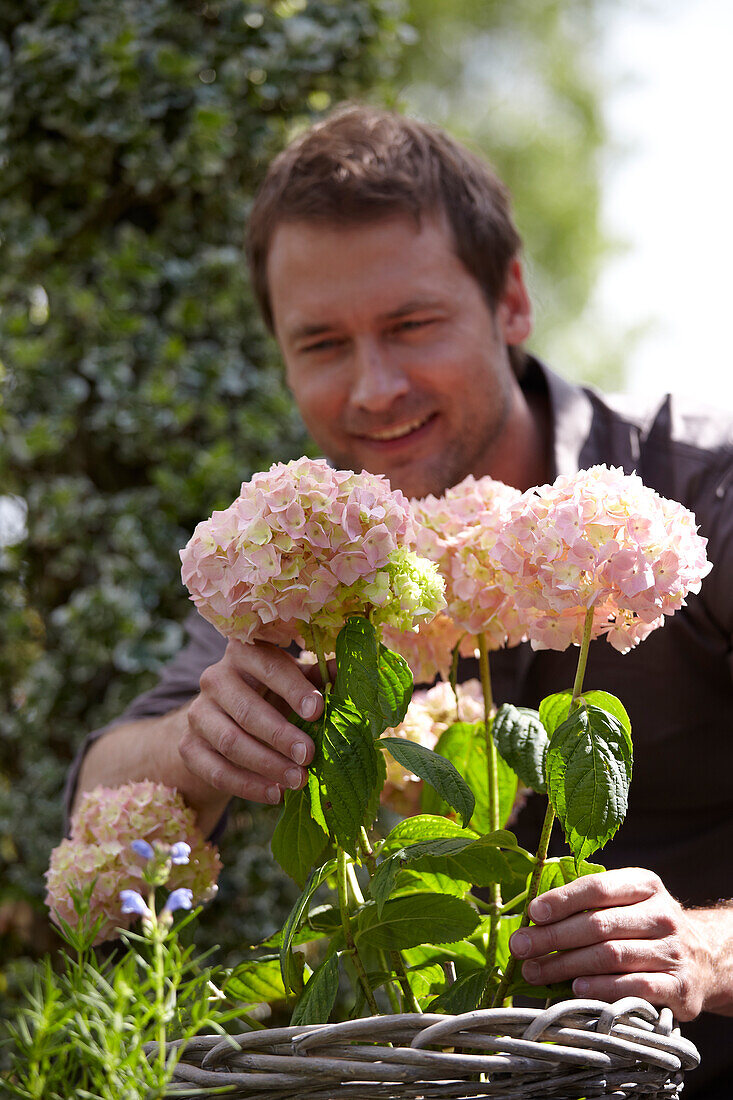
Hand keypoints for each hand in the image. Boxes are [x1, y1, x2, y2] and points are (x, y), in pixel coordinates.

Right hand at [179, 639, 325, 806]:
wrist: (220, 721)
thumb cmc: (269, 694)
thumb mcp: (292, 680)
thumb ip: (318, 677)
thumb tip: (350, 672)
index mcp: (243, 653)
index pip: (269, 666)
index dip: (294, 688)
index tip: (318, 711)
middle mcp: (214, 678)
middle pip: (247, 709)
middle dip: (281, 735)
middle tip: (310, 755)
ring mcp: (197, 714)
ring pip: (231, 742)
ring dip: (267, 765)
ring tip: (298, 780)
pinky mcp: (188, 747)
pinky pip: (217, 771)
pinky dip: (248, 786)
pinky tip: (275, 794)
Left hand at [509, 868, 720, 1020]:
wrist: (706, 959)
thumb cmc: (645, 928)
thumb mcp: (626, 903)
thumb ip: (588, 904)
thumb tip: (532, 916)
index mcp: (644, 885)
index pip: (598, 887)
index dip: (563, 899)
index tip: (533, 912)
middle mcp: (661, 914)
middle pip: (598, 924)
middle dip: (553, 937)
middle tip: (520, 947)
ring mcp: (672, 951)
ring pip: (611, 956)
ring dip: (567, 965)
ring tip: (535, 971)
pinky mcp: (679, 987)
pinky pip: (634, 987)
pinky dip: (601, 988)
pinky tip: (576, 989)